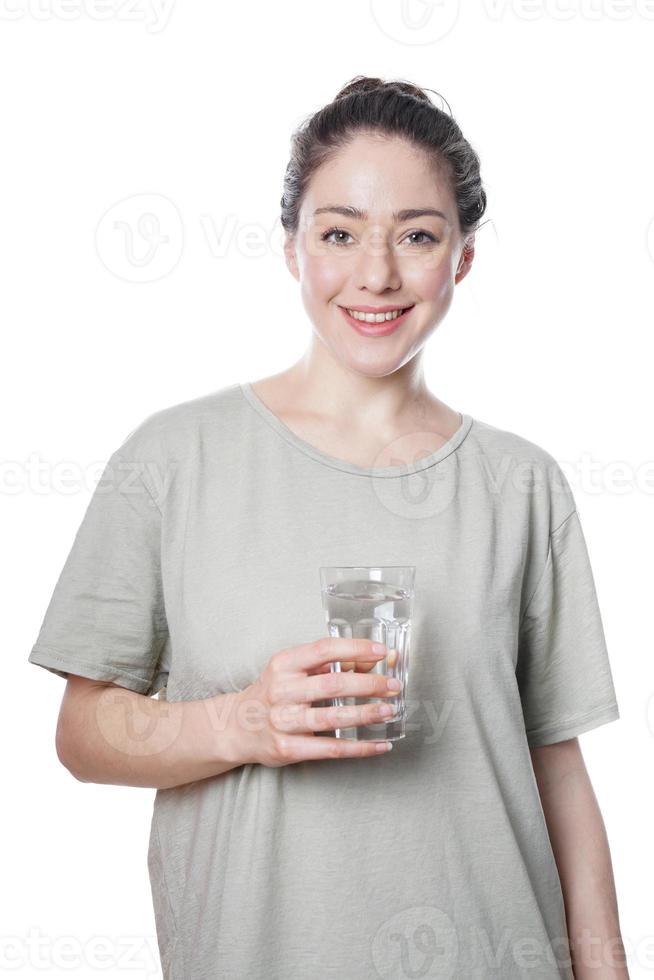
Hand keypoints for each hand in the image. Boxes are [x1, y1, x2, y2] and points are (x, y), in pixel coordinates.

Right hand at [234, 637, 397, 766]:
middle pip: (333, 685)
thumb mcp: (294, 670)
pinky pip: (330, 749)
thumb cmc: (274, 692)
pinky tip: (379, 745)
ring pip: (333, 718)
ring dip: (366, 714)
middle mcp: (281, 690)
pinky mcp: (287, 748)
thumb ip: (330, 663)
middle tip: (393, 686)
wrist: (237, 726)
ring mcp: (283, 721)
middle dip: (369, 684)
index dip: (356, 648)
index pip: (324, 649)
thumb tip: (376, 658)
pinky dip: (359, 748)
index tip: (382, 652)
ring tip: (389, 710)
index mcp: (284, 664)